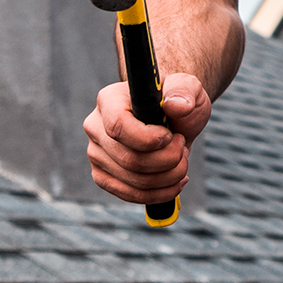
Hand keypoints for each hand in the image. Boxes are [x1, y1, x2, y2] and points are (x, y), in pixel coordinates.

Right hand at [83, 73, 210, 203]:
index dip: (150, 139)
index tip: (172, 135)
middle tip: (183, 146)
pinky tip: (176, 180)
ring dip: (169, 176)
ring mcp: (96, 154)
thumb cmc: (176, 99)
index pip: (118, 126)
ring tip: (182, 160)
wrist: (171, 117)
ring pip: (134, 181)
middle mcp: (95, 127)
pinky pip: (130, 195)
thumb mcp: (187, 87)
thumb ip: (184, 90)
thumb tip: (176, 106)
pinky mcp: (103, 176)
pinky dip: (160, 192)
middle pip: (130, 159)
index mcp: (109, 100)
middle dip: (168, 160)